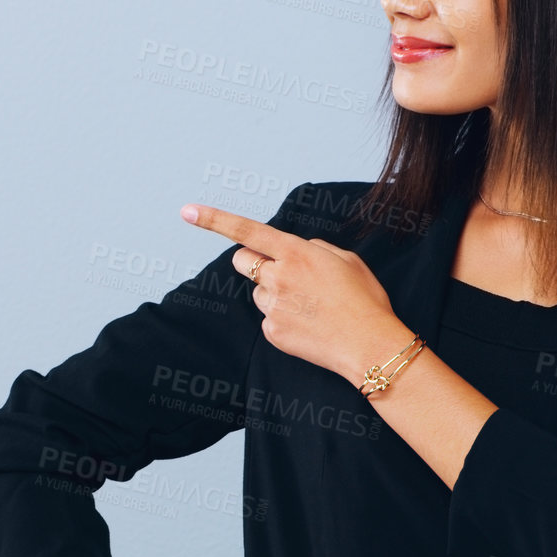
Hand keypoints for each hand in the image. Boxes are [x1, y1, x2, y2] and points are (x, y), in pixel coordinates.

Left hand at [180, 202, 406, 384]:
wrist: (369, 345)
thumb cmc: (364, 300)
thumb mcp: (346, 259)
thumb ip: (313, 248)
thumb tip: (296, 251)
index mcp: (295, 253)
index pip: (247, 231)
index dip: (214, 219)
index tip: (187, 211)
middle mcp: (278, 277)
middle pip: (242, 261)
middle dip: (254, 261)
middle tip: (282, 272)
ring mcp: (272, 307)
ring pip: (258, 292)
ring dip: (274, 292)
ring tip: (309, 305)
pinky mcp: (273, 332)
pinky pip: (269, 317)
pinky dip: (284, 318)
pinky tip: (309, 324)